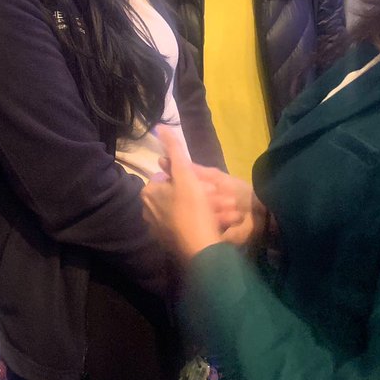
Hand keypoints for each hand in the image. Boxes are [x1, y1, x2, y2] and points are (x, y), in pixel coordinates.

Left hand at [142, 128, 219, 258]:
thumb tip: (159, 127)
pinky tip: (223, 225)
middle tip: (227, 198)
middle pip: (182, 195)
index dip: (195, 179)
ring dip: (211, 209)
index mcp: (149, 194)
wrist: (202, 251)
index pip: (172, 176)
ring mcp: (161, 230)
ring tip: (230, 212)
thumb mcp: (186, 175)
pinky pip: (192, 227)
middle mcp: (150, 212)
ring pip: (190, 211)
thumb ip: (175, 150)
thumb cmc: (193, 210)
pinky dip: (207, 223)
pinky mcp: (174, 245)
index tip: (212, 185)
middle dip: (206, 195)